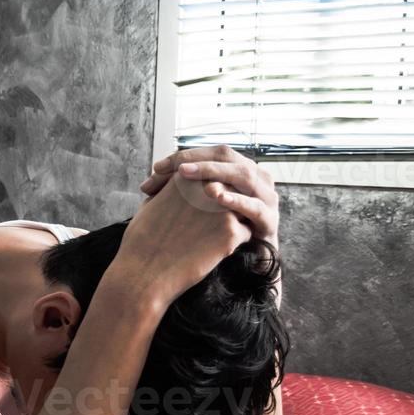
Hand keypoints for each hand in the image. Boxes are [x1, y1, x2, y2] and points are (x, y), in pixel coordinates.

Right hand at [105, 174, 251, 308]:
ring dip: (232, 222)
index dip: (207, 199)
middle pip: (230, 192)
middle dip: (224, 207)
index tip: (194, 216)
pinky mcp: (231, 232)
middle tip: (204, 229)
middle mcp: (207, 187)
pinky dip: (234, 242)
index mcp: (187, 177)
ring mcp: (222, 209)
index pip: (212, 180)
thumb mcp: (149, 206)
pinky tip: (214, 252)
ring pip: (242, 211)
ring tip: (209, 239)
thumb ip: (169, 192)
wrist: (143, 274)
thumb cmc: (141, 243)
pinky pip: (245, 232)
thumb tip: (175, 190)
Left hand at [140, 145, 278, 249]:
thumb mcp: (194, 208)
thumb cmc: (210, 233)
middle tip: (177, 169)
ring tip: (192, 176)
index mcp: (232, 169)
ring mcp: (264, 195)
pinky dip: (236, 200)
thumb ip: (175, 193)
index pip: (207, 153)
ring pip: (242, 175)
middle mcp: (251, 175)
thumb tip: (145, 186)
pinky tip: (218, 198)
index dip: (182, 157)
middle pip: (225, 156)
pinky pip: (254, 206)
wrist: (245, 261)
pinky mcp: (268, 219)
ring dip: (217, 173)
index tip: (157, 168)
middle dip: (198, 162)